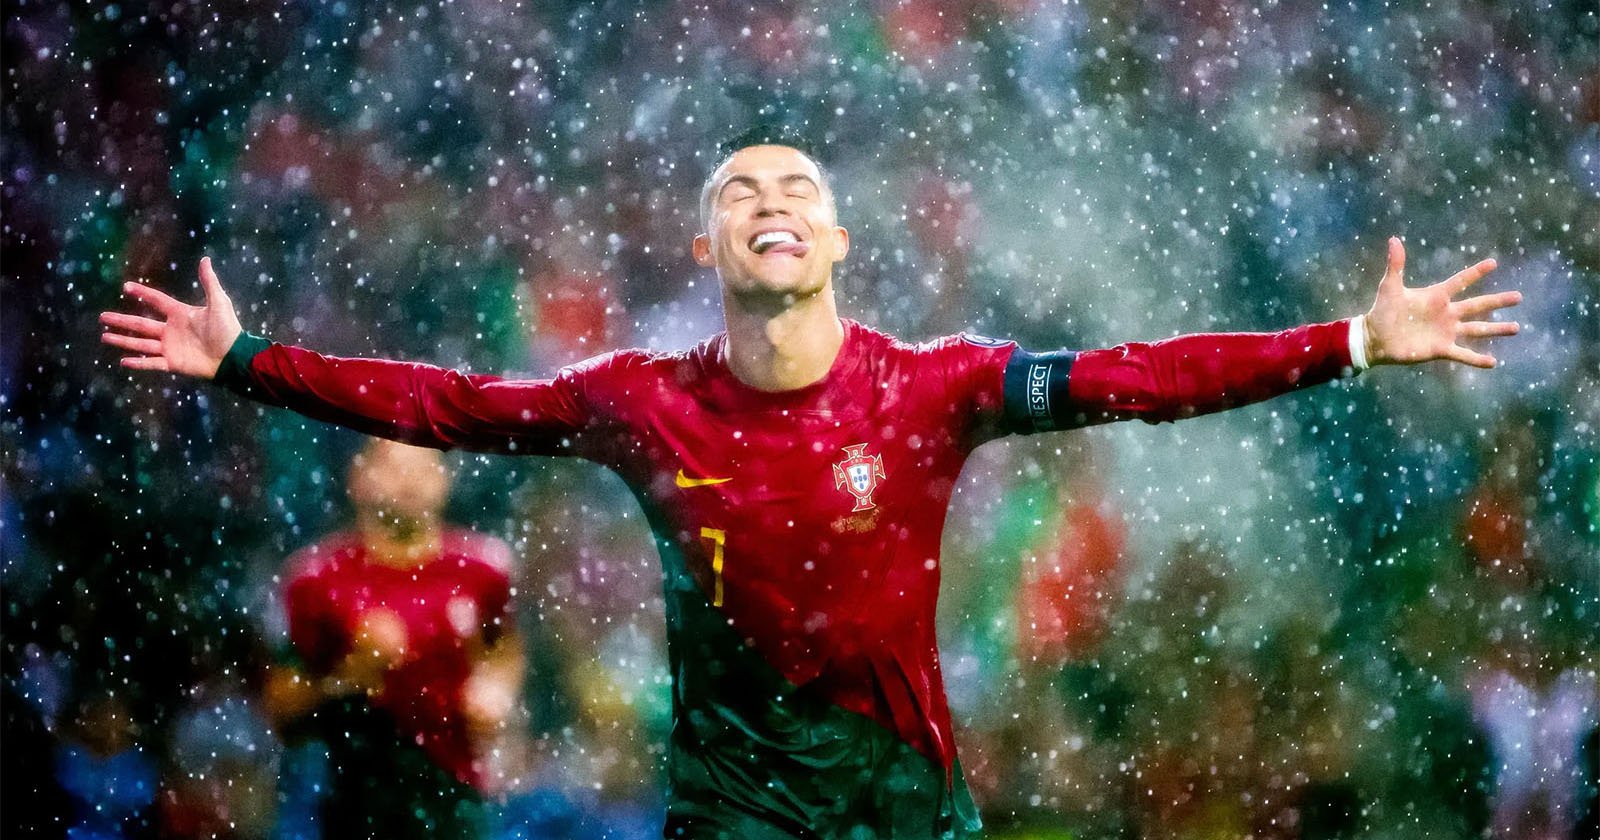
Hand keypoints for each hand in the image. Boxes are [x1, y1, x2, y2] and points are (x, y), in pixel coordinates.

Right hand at [99, 257, 241, 378]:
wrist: (234, 356)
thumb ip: (209, 282)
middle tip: (102, 316)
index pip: (157, 300)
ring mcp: (170, 347)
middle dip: (121, 320)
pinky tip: (122, 361)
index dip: (142, 293)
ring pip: (141, 343)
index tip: (126, 286)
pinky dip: (138, 363)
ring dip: (123, 340)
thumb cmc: (228, 329)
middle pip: (140, 324)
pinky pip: (152, 363)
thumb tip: (205, 259)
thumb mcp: (219, 303)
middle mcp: (171, 330)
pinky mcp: (173, 363)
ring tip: (104, 336)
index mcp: (180, 314)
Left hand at [1364, 237, 1520, 368]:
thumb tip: (1393, 239)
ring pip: (1477, 329)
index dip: (1476, 272)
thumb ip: (1396, 265)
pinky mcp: (1441, 349)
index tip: (1493, 262)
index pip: (1461, 281)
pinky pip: (1463, 354)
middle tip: (1518, 297)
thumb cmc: (1382, 310)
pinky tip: (1493, 362)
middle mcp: (1446, 313)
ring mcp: (1446, 332)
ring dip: (1496, 329)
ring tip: (1516, 328)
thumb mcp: (1390, 286)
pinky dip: (1477, 360)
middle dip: (1498, 301)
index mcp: (1436, 296)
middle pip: (1478, 305)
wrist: (1375, 337)